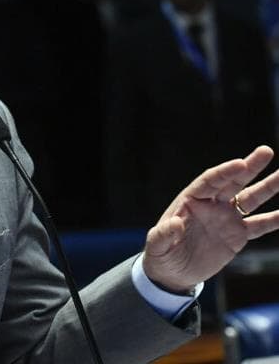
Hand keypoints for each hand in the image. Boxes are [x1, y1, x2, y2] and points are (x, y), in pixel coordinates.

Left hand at [143, 145, 278, 292]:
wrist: (172, 272)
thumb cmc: (160, 254)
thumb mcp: (156, 245)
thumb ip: (164, 234)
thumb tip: (175, 223)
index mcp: (190, 200)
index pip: (209, 181)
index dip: (224, 172)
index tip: (240, 163)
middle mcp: (211, 205)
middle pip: (233, 182)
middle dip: (249, 167)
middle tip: (266, 151)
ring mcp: (226, 218)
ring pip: (250, 199)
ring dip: (268, 187)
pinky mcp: (237, 235)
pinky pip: (259, 225)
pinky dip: (274, 219)